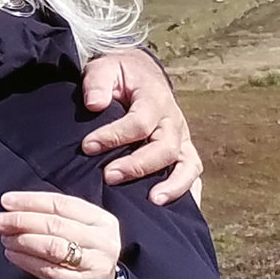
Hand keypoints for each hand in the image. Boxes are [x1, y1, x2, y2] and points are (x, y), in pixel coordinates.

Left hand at [0, 191, 121, 278]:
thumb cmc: (79, 253)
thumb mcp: (76, 230)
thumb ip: (49, 215)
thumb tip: (10, 207)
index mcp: (102, 220)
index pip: (61, 204)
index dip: (30, 201)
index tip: (5, 201)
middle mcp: (104, 241)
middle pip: (55, 224)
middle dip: (20, 220)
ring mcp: (95, 265)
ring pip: (51, 246)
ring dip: (21, 240)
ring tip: (5, 238)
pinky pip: (47, 269)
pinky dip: (25, 260)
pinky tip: (12, 254)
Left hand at [81, 49, 203, 205]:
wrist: (140, 74)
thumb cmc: (120, 75)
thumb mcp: (105, 68)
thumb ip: (97, 83)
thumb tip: (94, 104)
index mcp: (154, 99)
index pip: (139, 122)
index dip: (114, 135)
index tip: (87, 146)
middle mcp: (173, 121)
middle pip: (165, 148)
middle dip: (137, 165)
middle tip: (109, 176)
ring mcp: (182, 138)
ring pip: (187, 165)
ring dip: (172, 185)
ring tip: (152, 200)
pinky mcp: (183, 151)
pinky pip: (192, 174)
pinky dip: (188, 192)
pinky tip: (175, 210)